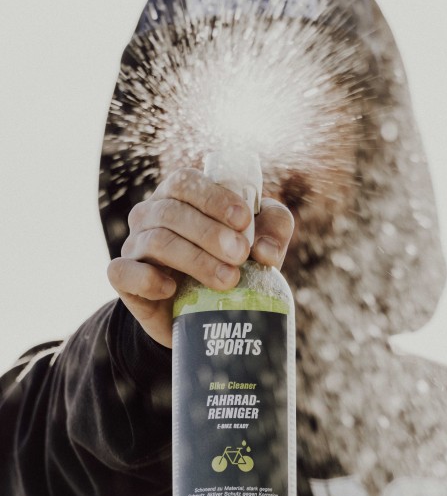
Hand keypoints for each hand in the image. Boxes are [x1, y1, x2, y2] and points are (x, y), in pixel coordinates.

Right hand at [107, 168, 293, 347]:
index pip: (185, 181)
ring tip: (227, 279)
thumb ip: (273, 231)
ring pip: (157, 241)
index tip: (243, 221)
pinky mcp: (124, 279)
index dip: (213, 198)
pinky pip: (124, 272)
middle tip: (241, 255)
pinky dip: (148, 279)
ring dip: (195, 259)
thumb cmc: (231, 264)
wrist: (204, 314)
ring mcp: (134, 246)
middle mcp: (151, 215)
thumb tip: (264, 249)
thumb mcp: (261, 243)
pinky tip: (172, 289)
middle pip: (172, 212)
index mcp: (180, 196)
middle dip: (210, 233)